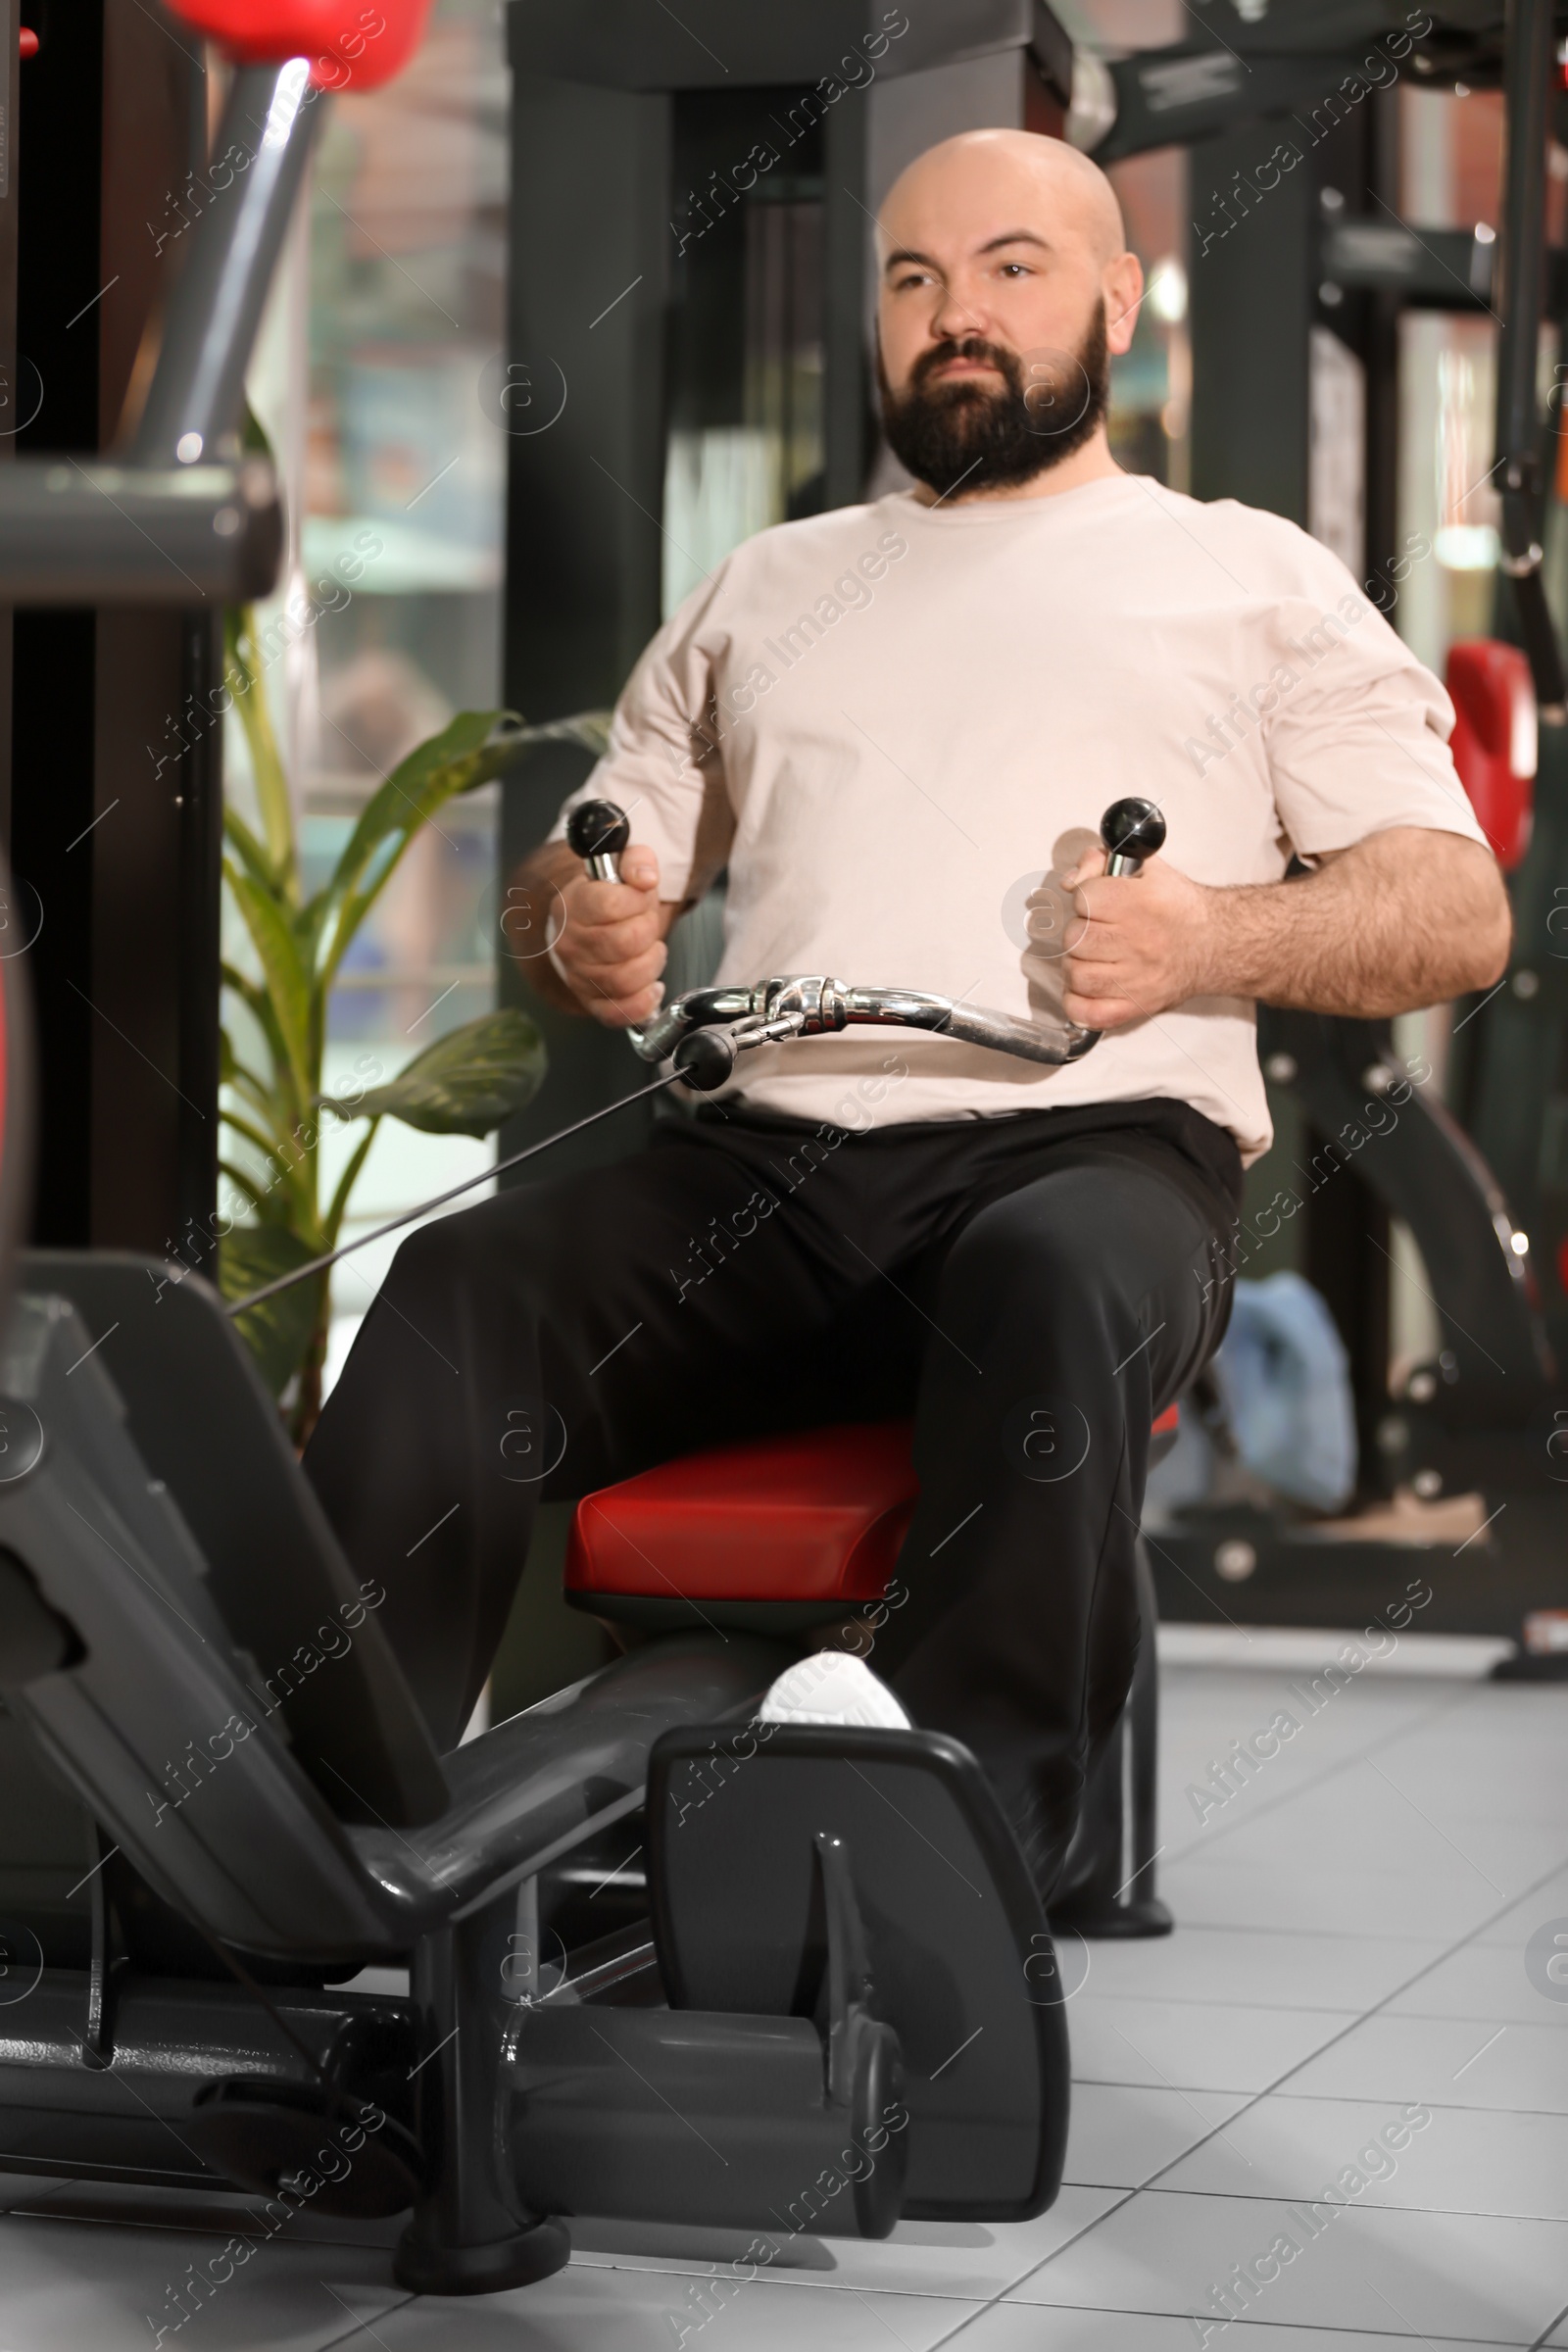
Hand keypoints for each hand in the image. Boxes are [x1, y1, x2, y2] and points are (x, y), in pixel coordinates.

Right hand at [551, 843, 668, 1026]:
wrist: (590, 926)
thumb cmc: (608, 900)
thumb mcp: (622, 867)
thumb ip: (637, 860)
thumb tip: (644, 876)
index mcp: (574, 905)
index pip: (609, 904)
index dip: (637, 900)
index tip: (641, 896)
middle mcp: (570, 943)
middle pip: (623, 943)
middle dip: (649, 930)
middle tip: (646, 924)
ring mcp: (578, 976)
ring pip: (624, 980)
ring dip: (651, 963)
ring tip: (650, 950)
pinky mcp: (592, 1002)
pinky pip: (617, 1013)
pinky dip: (642, 1003)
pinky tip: (652, 986)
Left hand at [1060, 843, 1216, 1029]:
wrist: (1218, 944)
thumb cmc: (1178, 906)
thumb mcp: (1146, 868)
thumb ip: (1100, 861)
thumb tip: (1069, 883)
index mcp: (1139, 902)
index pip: (1083, 898)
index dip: (1086, 898)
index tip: (1099, 903)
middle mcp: (1138, 941)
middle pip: (1074, 937)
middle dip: (1080, 931)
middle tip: (1097, 931)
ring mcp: (1136, 978)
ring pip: (1076, 973)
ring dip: (1077, 964)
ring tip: (1093, 958)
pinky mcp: (1136, 1005)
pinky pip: (1088, 1012)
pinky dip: (1077, 1003)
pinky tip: (1087, 988)